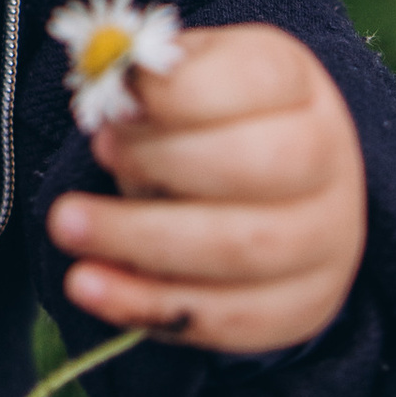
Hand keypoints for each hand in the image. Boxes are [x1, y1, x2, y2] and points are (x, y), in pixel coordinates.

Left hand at [44, 25, 366, 357]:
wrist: (277, 196)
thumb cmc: (210, 124)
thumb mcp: (185, 79)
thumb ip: (152, 80)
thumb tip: (111, 87)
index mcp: (295, 85)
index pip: (256, 80)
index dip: (179, 95)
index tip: (117, 105)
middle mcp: (328, 159)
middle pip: (259, 164)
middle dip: (163, 162)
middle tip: (98, 154)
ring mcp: (324, 240)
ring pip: (241, 249)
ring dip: (142, 239)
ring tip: (67, 224)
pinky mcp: (300, 306)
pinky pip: (230, 317)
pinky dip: (150, 304)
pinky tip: (90, 285)